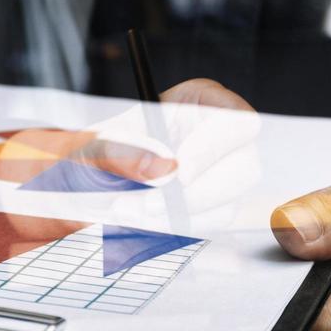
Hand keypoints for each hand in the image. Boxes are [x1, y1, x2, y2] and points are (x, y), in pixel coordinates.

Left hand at [24, 79, 261, 231]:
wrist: (86, 185)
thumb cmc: (96, 151)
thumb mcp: (96, 144)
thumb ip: (123, 149)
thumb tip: (163, 167)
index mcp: (201, 102)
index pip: (237, 119)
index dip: (215, 148)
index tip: (180, 175)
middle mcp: (222, 136)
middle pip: (244, 168)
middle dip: (194, 196)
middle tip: (147, 205)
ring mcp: (226, 173)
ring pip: (229, 203)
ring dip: (177, 217)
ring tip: (128, 211)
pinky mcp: (219, 205)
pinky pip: (213, 224)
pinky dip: (177, 228)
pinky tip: (143, 219)